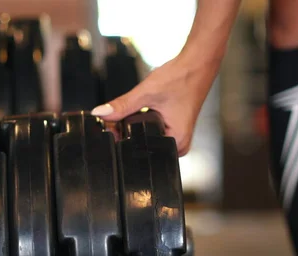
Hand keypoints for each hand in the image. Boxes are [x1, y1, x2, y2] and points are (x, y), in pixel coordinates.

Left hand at [92, 53, 217, 155]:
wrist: (197, 63)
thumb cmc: (182, 77)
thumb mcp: (147, 93)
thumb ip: (122, 105)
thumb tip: (100, 113)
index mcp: (177, 142)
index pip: (141, 150)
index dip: (123, 139)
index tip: (112, 125)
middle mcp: (180, 144)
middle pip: (143, 146)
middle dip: (128, 132)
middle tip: (128, 112)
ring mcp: (178, 137)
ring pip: (146, 138)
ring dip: (136, 126)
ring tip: (142, 108)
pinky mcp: (174, 130)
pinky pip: (153, 132)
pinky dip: (143, 122)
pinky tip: (145, 110)